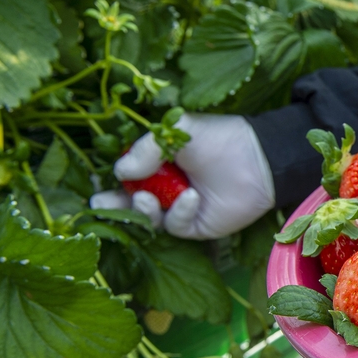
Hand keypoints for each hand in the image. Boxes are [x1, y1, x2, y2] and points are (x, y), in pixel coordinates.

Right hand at [90, 114, 274, 239]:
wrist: (259, 159)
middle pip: (131, 202)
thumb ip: (148, 148)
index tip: (99, 184)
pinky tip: (190, 197)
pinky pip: (175, 225)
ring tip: (147, 197)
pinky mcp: (196, 225)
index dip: (112, 182)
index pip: (128, 177)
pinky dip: (179, 212)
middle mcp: (166, 188)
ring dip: (143, 209)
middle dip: (115, 205)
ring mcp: (180, 208)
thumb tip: (120, 171)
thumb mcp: (179, 132)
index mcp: (158, 164)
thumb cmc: (220, 138)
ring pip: (149, 218)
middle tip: (102, 203)